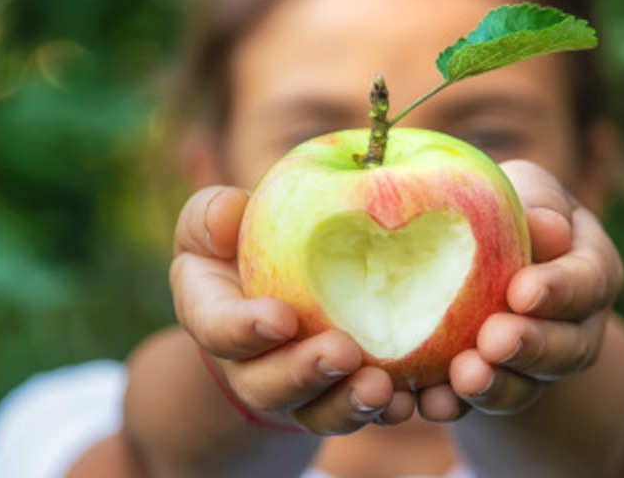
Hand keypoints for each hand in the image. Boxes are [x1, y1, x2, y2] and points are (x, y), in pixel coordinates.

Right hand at [170, 186, 415, 434]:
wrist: (276, 288)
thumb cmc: (242, 243)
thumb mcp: (216, 221)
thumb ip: (212, 215)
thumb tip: (229, 210)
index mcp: (213, 317)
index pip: (217, 329)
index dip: (244, 329)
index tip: (281, 318)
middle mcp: (249, 367)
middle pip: (267, 386)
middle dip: (305, 374)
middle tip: (343, 353)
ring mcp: (297, 391)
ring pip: (317, 412)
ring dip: (349, 404)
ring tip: (382, 388)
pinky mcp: (340, 397)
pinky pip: (361, 413)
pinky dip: (389, 410)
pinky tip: (411, 401)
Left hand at [431, 160, 623, 415]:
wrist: (468, 249)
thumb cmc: (502, 206)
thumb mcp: (523, 189)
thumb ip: (535, 203)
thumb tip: (546, 228)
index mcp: (590, 267)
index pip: (589, 281)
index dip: (559, 289)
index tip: (522, 291)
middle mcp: (576, 325)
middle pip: (569, 347)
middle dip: (532, 346)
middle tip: (494, 340)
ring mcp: (538, 364)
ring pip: (529, 385)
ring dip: (498, 385)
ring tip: (464, 376)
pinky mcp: (496, 386)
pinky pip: (481, 404)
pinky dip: (457, 404)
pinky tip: (431, 401)